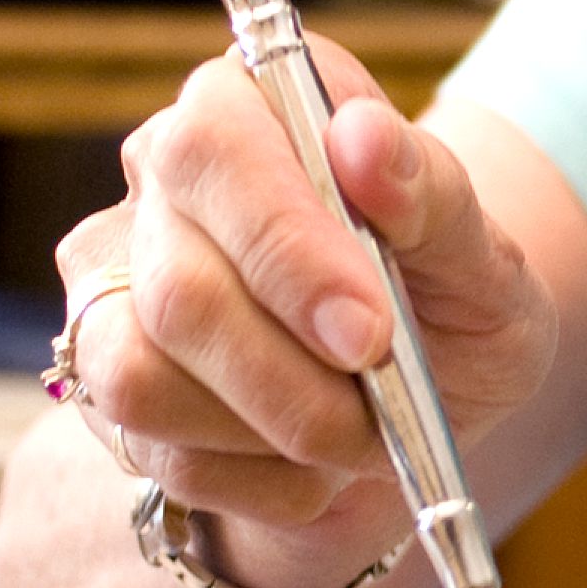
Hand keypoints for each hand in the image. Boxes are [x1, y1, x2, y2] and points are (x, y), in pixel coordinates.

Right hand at [53, 35, 557, 566]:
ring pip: (140, 380)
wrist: (418, 404)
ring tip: (356, 435)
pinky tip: (311, 463)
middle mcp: (162, 178)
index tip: (369, 333)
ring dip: (272, 432)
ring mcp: (114, 279)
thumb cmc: (453, 311)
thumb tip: (364, 140)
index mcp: (253, 107)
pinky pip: (153, 451)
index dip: (286, 251)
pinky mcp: (99, 374)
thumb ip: (434, 197)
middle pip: (179, 293)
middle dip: (295, 381)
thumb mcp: (486, 261)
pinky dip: (255, 480)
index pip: (215, 152)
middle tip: (380, 413)